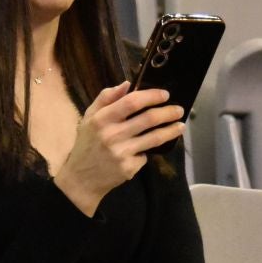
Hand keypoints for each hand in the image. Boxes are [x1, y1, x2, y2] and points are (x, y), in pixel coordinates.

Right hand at [51, 82, 184, 215]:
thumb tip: (127, 84)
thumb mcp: (89, 118)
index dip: (152, 96)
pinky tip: (148, 149)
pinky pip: (145, 155)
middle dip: (168, 112)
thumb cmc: (87, 144)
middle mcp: (112, 135)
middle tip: (179, 110)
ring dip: (171, 130)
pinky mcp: (129, 168)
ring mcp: (121, 153)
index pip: (132, 102)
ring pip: (154, 138)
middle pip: (149, 119)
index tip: (165, 94)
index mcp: (102, 119)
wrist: (81, 178)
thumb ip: (106, 98)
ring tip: (180, 126)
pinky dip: (148, 151)